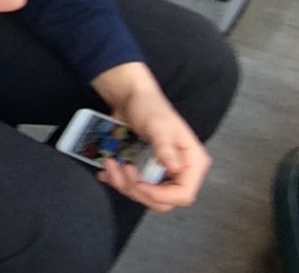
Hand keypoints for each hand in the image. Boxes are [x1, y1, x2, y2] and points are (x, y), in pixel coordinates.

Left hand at [95, 72, 211, 211]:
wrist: (130, 97)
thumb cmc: (149, 107)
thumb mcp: (158, 125)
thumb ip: (165, 147)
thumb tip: (174, 169)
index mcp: (192, 163)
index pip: (184, 194)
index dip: (162, 196)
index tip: (139, 183)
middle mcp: (179, 172)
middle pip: (162, 201)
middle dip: (138, 189)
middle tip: (121, 168)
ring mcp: (161, 173)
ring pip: (144, 196)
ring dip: (123, 184)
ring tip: (109, 163)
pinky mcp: (145, 172)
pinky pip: (132, 187)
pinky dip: (117, 182)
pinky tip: (105, 170)